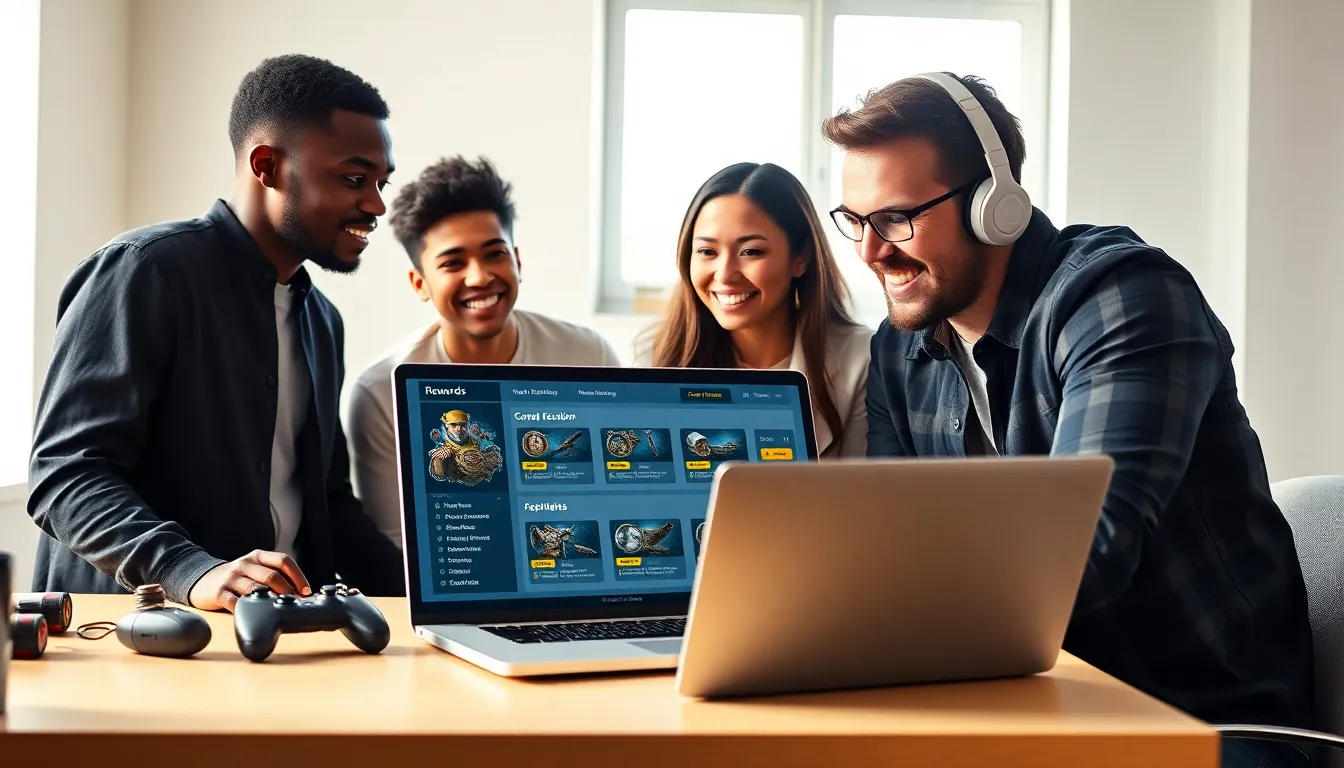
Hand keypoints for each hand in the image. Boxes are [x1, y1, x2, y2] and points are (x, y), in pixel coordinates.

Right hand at [188, 549, 311, 611]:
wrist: (200, 580)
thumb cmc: (235, 578)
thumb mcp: (253, 569)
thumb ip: (272, 575)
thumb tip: (299, 593)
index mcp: (257, 557)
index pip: (283, 560)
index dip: (298, 576)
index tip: (306, 591)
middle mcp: (245, 564)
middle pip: (272, 576)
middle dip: (287, 591)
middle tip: (294, 604)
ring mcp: (231, 578)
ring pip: (255, 589)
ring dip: (270, 601)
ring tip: (279, 611)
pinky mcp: (219, 593)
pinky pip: (236, 603)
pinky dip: (249, 611)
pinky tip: (256, 617)